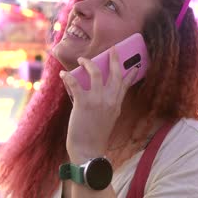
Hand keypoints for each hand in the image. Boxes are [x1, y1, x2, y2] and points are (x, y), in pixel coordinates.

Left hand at [59, 47, 138, 163]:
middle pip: (114, 73)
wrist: (88, 149)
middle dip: (114, 58)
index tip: (134, 65)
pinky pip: (75, 83)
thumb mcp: (109, 119)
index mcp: (116, 104)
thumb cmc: (96, 136)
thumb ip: (109, 105)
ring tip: (82, 59)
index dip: (130, 73)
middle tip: (112, 49)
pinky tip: (63, 74)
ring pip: (95, 72)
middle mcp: (110, 99)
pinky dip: (68, 77)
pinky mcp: (83, 102)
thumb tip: (106, 94)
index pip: (125, 84)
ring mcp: (97, 100)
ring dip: (88, 63)